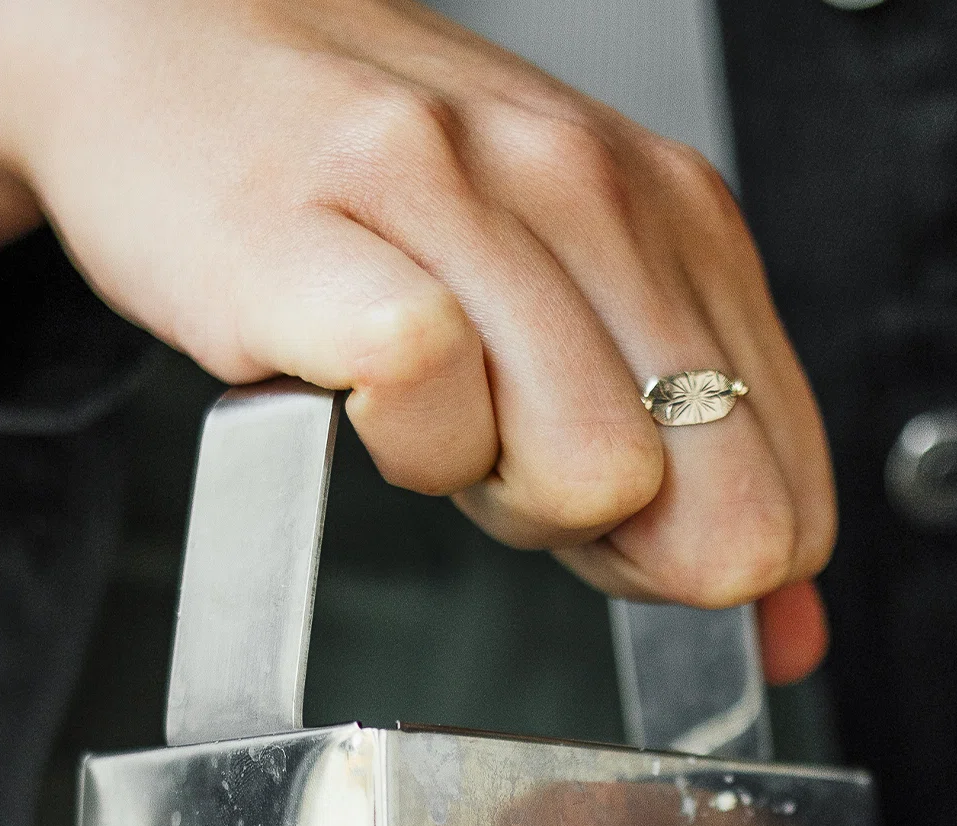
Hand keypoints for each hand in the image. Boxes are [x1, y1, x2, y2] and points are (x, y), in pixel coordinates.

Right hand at [0, 0, 834, 670]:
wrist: (167, 44)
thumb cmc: (350, 182)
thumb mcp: (562, 297)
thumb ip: (688, 451)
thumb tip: (788, 635)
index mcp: (674, 215)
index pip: (789, 481)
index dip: (693, 555)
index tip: (606, 527)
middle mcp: (588, 190)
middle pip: (700, 498)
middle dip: (598, 540)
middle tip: (495, 459)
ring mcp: (457, 198)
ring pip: (581, 464)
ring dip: (483, 486)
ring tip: (414, 405)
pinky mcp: (321, 234)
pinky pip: (424, 386)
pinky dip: (390, 435)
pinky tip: (349, 388)